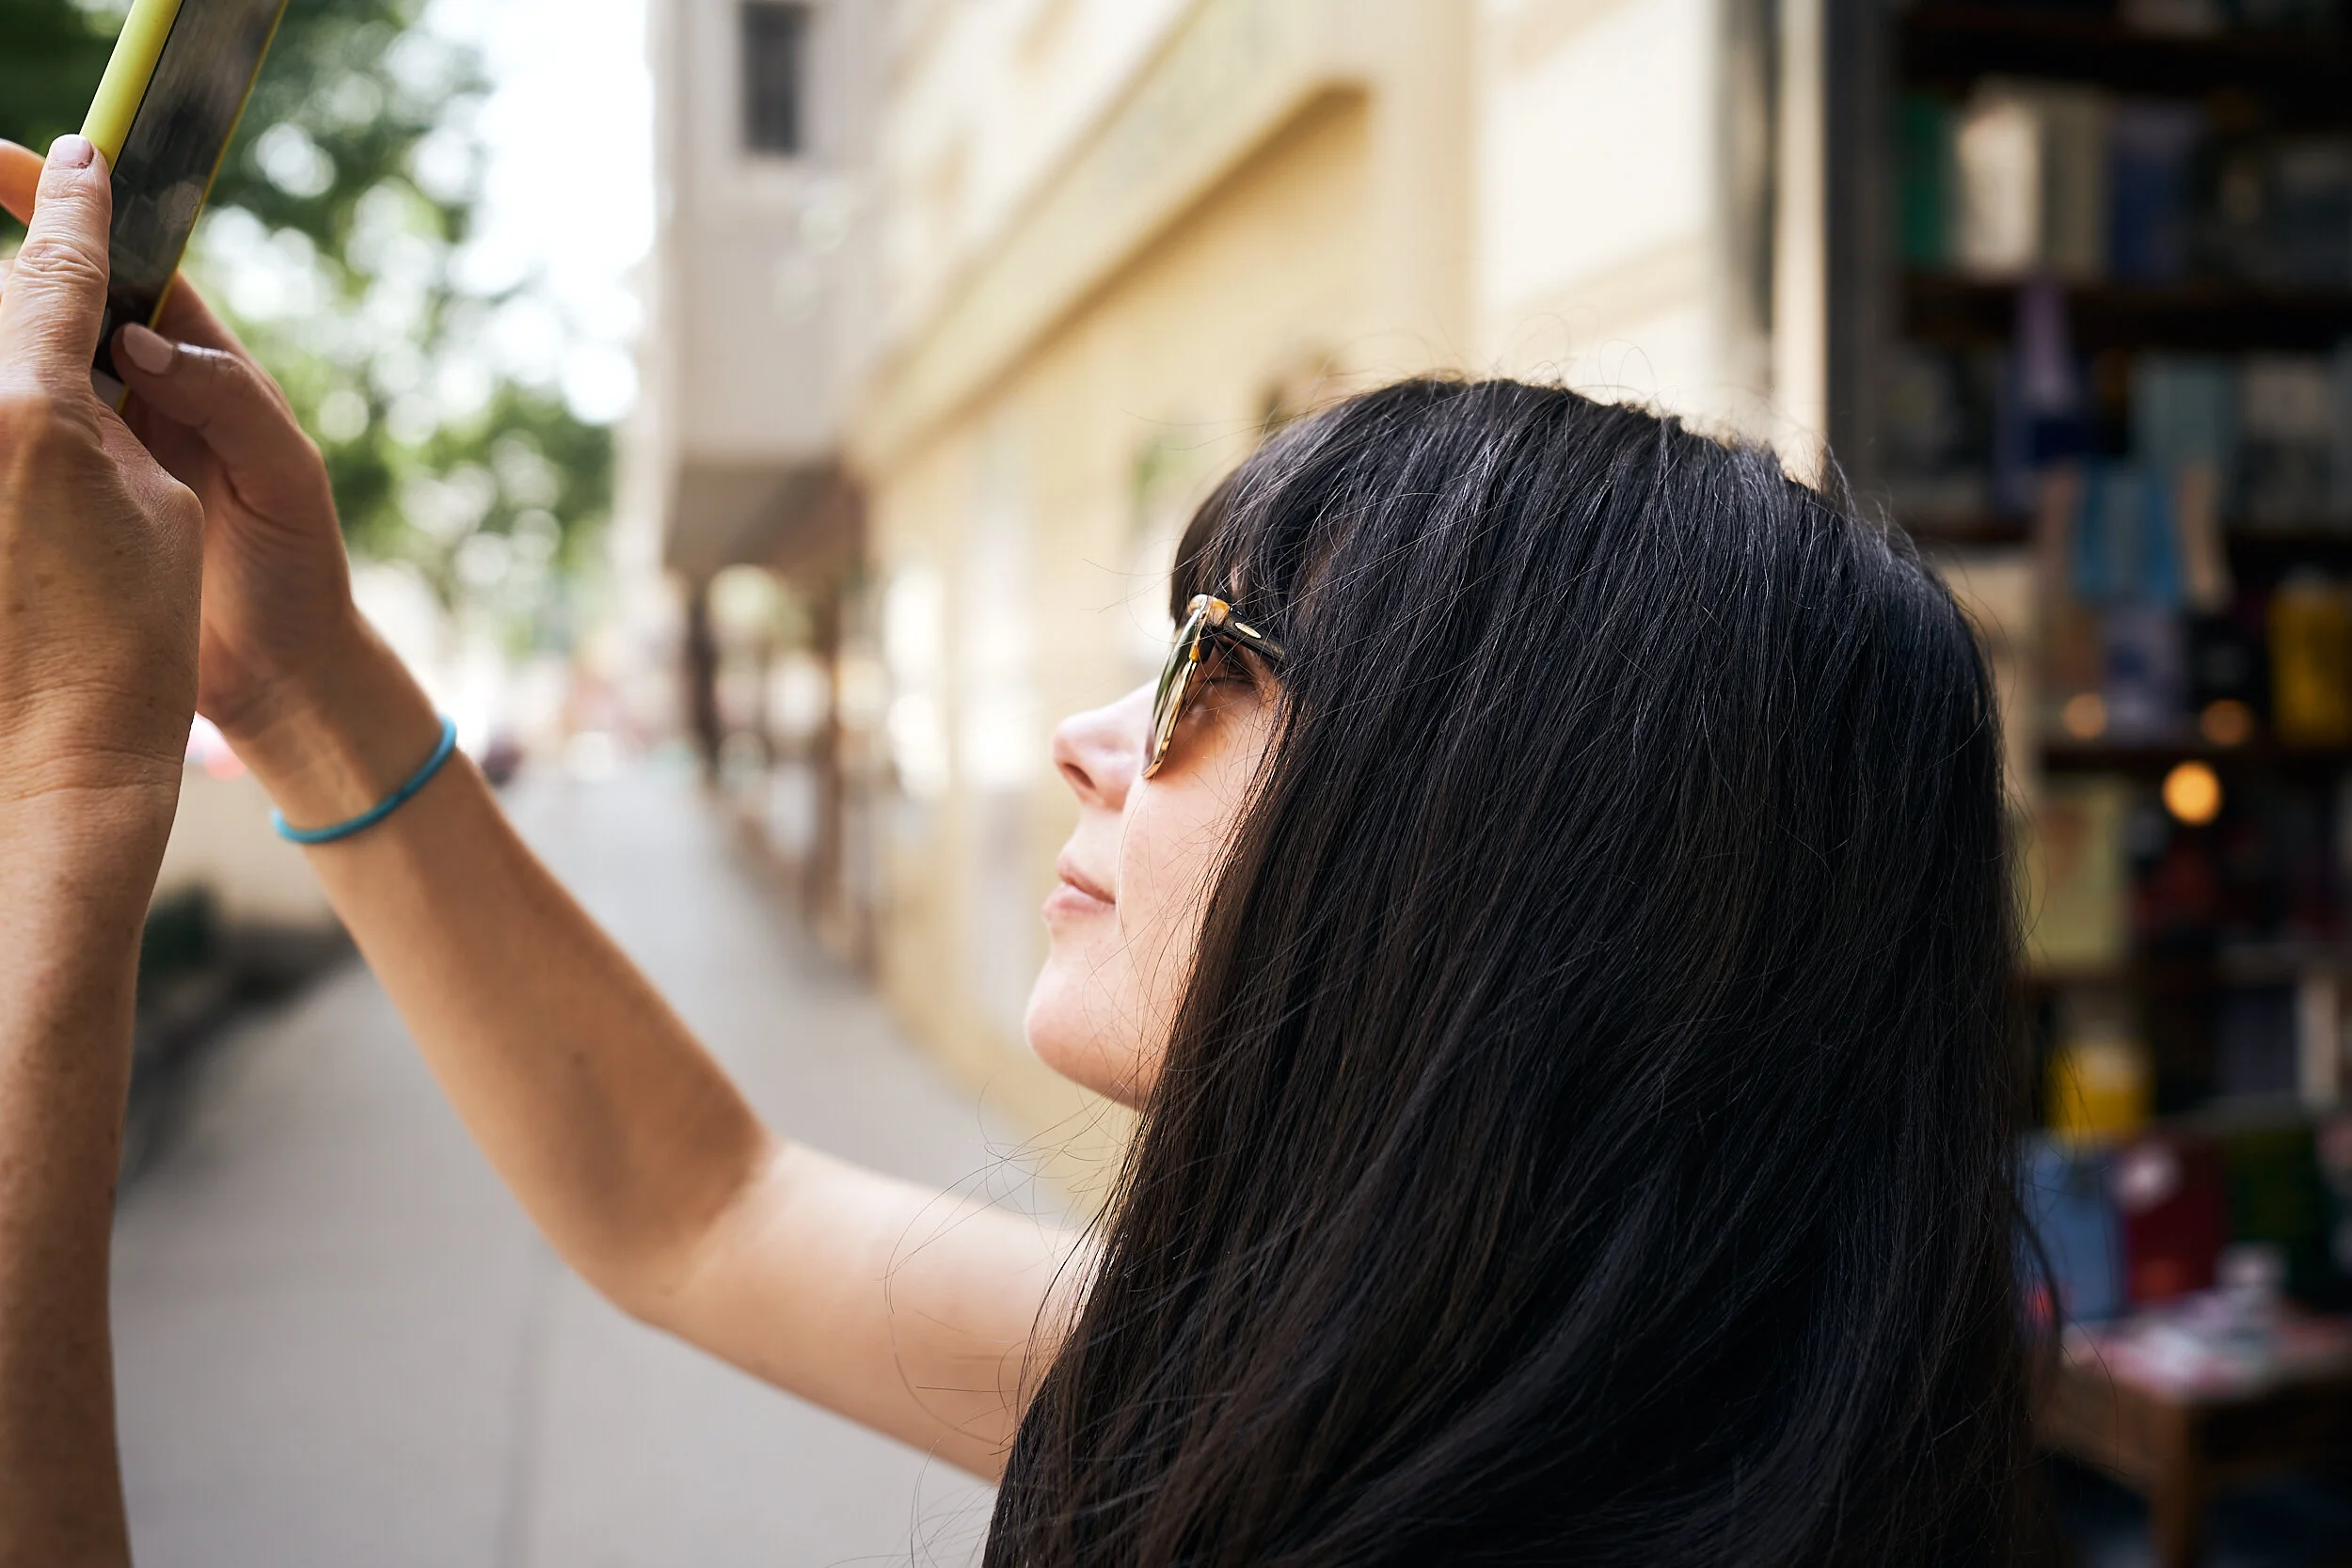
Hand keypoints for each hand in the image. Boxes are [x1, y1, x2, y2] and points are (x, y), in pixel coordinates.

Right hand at [1, 141, 433, 828]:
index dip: (83, 212)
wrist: (283, 671)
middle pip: (67, 300)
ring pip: (35, 361)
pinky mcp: (76, 493)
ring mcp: (105, 441)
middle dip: (15, 255)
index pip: (135, 269)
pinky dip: (2, 406)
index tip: (27, 163)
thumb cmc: (301, 571)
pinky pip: (30, 433)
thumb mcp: (286, 480)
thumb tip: (146, 342)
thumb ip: (232, 405)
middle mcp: (149, 392)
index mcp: (206, 369)